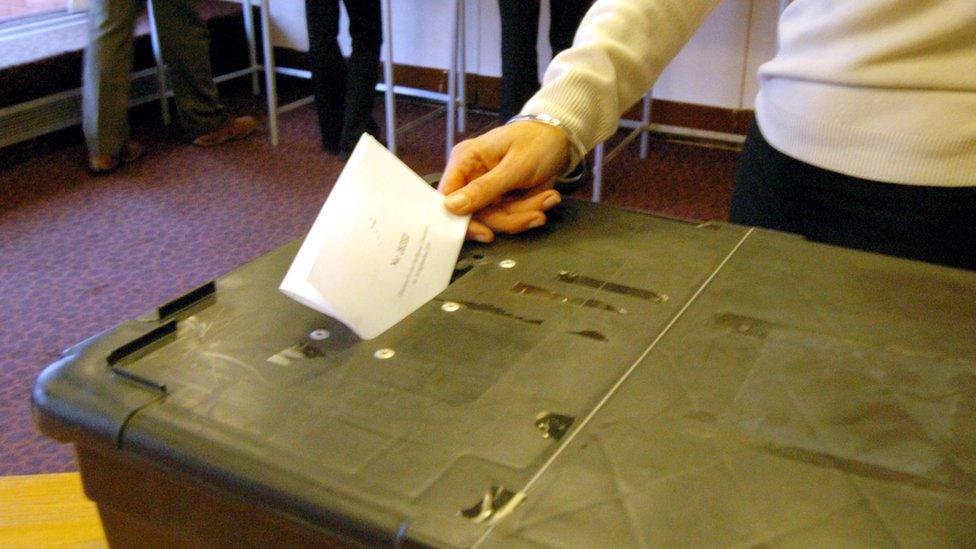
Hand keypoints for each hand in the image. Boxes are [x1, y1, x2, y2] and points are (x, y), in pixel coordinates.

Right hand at [439, 121, 572, 241]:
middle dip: (510, 217)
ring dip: (525, 213)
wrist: (560, 138)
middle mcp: (471, 176)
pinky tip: (547, 197)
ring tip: (549, 198)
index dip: (461, 220)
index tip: (486, 234)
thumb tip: (450, 207)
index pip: (448, 197)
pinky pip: (510, 215)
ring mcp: (486, 189)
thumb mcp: (515, 166)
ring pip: (497, 218)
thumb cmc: (537, 141)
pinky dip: (530, 209)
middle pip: (476, 213)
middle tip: (538, 215)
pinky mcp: (501, 198)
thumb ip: (484, 188)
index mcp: (465, 160)